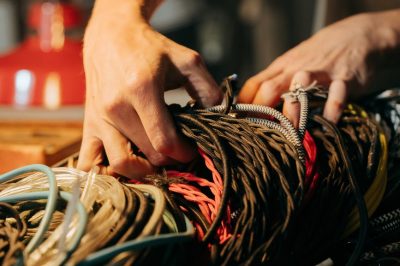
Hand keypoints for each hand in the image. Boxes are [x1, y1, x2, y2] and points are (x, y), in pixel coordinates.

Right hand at [77, 1, 221, 178]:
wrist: (112, 36)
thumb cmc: (150, 48)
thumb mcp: (187, 61)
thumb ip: (208, 89)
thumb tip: (218, 117)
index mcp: (142, 89)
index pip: (164, 140)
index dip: (184, 153)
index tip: (192, 149)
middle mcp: (117, 107)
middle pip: (148, 155)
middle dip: (170, 161)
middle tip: (179, 152)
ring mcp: (99, 118)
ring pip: (120, 165)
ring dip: (143, 171)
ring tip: (156, 162)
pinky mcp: (89, 123)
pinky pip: (90, 162)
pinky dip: (107, 173)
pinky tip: (126, 167)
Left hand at [238, 11, 399, 125]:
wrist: (359, 35)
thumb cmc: (321, 54)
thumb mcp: (294, 62)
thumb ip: (277, 80)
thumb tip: (254, 102)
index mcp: (282, 66)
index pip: (255, 84)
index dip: (242, 103)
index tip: (234, 121)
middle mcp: (297, 70)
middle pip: (270, 88)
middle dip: (259, 110)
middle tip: (256, 134)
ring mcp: (320, 73)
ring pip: (300, 88)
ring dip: (292, 110)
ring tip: (289, 133)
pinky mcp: (345, 78)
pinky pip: (337, 95)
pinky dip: (332, 110)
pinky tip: (327, 124)